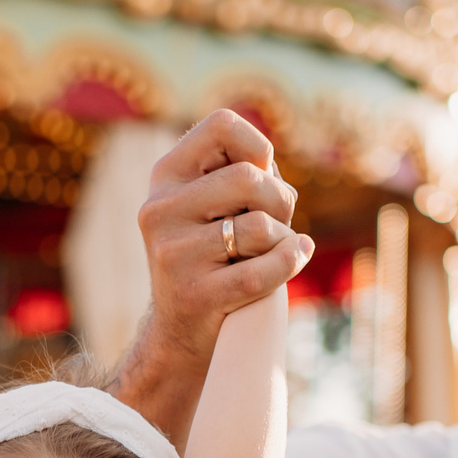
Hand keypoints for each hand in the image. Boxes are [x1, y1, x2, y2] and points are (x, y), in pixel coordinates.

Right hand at [113, 110, 313, 443]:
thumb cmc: (212, 256)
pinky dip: (291, 261)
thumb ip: (238, 174)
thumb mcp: (210, 205)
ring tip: (274, 248)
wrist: (180, 332)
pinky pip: (265, 269)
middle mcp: (159, 211)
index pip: (220, 126)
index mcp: (164, 178)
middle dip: (280, 199)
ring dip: (283, 237)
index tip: (263, 173)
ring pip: (261, 226)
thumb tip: (267, 162)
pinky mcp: (196, 295)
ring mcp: (173, 255)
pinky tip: (298, 254)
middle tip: (279, 220)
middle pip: (249, 178)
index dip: (258, 146)